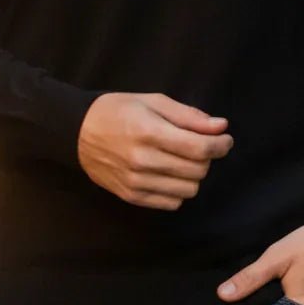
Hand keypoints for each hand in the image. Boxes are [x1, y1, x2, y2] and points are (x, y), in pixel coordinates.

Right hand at [77, 92, 233, 208]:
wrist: (78, 132)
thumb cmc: (118, 110)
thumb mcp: (153, 101)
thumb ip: (188, 116)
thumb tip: (220, 127)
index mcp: (149, 132)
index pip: (198, 148)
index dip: (220, 145)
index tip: (225, 139)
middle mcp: (143, 161)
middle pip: (197, 170)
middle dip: (207, 157)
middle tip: (200, 145)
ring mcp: (136, 182)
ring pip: (188, 190)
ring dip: (193, 175)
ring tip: (182, 159)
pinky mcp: (132, 197)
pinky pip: (172, 203)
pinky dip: (178, 190)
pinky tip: (169, 173)